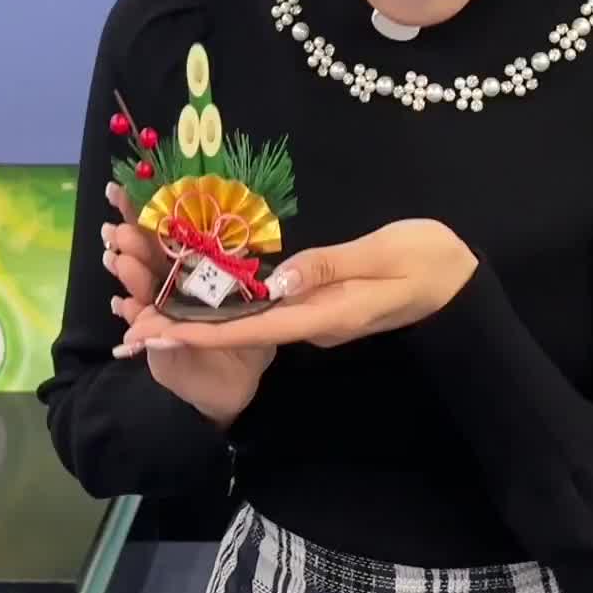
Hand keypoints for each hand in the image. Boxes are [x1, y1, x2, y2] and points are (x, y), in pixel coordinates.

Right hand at [103, 184, 275, 427]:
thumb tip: (257, 242)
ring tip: (119, 261)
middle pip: (145, 256)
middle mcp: (170, 286)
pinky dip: (130, 318)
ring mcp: (160, 315)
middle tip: (117, 229)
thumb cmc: (246, 333)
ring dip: (128, 274)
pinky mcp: (157, 344)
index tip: (116, 188)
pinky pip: (140, 330)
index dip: (139, 209)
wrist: (234, 382)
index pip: (163, 231)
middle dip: (128, 240)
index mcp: (191, 267)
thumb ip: (253, 274)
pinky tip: (120, 306)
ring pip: (140, 289)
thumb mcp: (258, 299)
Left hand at [120, 218, 477, 354]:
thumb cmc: (430, 259)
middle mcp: (314, 324)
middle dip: (186, 331)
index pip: (251, 330)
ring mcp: (317, 317)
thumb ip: (330, 267)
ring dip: (201, 319)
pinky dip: (230, 306)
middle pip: (241, 333)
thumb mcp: (384, 256)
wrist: (462, 277)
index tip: (154, 337)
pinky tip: (201, 297)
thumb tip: (279, 282)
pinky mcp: (321, 304)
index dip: (199, 335)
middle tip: (130, 328)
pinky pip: (268, 310)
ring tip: (148, 312)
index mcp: (326, 315)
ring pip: (250, 322)